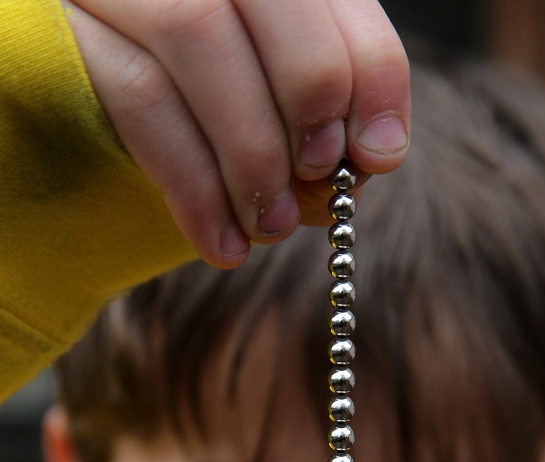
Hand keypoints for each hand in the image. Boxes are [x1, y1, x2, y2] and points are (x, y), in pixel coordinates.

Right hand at [64, 0, 409, 267]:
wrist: (86, 151)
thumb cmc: (199, 133)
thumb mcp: (271, 120)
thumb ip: (326, 119)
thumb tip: (376, 153)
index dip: (370, 68)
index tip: (378, 154)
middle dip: (308, 95)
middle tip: (319, 180)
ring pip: (197, 30)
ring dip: (251, 150)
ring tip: (269, 227)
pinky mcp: (61, 33)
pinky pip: (139, 96)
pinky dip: (194, 185)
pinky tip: (224, 245)